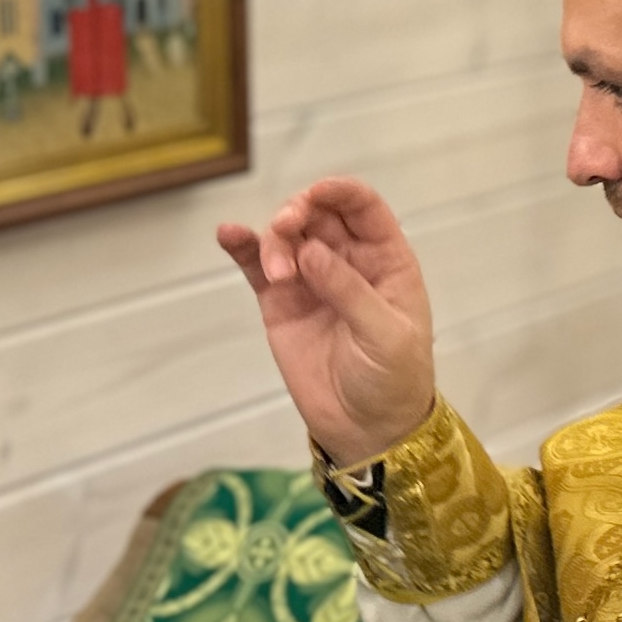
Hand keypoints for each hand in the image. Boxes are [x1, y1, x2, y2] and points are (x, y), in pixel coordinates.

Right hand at [217, 177, 435, 464]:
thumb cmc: (393, 378)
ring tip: (276, 273)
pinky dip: (243, 247)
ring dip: (273, 239)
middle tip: (285, 230)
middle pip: (318, 214)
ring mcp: (311, 279)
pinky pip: (258, 266)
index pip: (362, 207)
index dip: (339, 192)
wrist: (367, 429)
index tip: (315, 194)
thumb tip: (310, 252)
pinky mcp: (280, 302)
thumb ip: (350, 291)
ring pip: (286, 237)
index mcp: (386, 258)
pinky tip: (228, 234)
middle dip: (298, 212)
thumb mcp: (386, 336)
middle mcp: (347, 260)